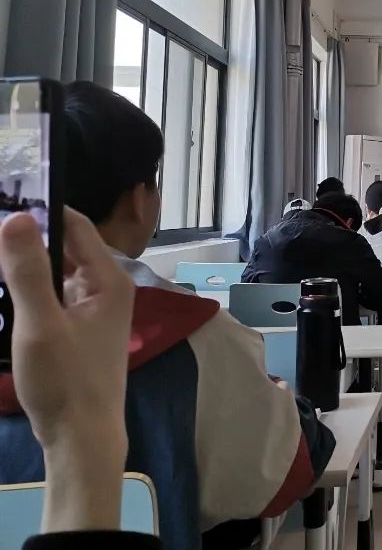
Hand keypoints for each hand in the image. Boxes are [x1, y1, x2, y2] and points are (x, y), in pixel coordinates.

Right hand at [1, 209, 134, 531]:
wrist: (82, 439)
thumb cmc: (66, 383)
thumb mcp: (39, 324)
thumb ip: (27, 271)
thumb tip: (16, 218)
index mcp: (109, 280)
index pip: (75, 225)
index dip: (40, 211)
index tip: (2, 204)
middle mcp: (108, 288)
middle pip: (65, 247)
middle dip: (27, 242)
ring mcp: (95, 309)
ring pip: (56, 273)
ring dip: (26, 269)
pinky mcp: (80, 329)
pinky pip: (54, 296)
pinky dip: (31, 293)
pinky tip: (5, 298)